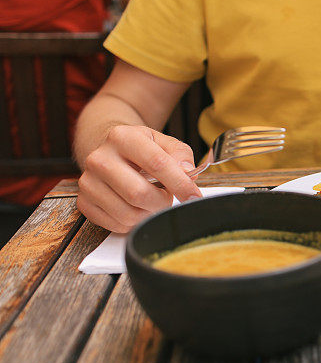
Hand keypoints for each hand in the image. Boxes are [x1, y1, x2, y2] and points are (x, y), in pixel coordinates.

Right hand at [77, 125, 201, 232]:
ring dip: (149, 214)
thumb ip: (180, 154)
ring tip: (152, 201)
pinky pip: (116, 224)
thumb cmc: (140, 149)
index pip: (157, 164)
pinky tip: (136, 208)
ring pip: (128, 214)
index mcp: (122, 138)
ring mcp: (88, 182)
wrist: (108, 151)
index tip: (194, 196)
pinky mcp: (84, 202)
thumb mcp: (162, 142)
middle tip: (167, 197)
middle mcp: (100, 158)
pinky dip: (134, 222)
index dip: (180, 184)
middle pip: (139, 194)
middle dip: (162, 202)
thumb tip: (187, 172)